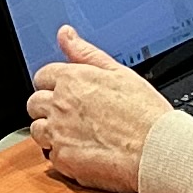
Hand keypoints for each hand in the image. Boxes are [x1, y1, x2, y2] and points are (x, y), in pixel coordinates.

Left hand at [27, 28, 170, 192]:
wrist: (158, 150)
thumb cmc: (145, 113)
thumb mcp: (118, 72)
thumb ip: (85, 52)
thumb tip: (65, 34)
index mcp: (72, 79)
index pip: (42, 77)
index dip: (54, 86)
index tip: (67, 95)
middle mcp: (60, 104)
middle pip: (34, 103)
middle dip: (48, 108)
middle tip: (72, 117)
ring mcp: (59, 132)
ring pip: (38, 130)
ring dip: (51, 133)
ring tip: (77, 136)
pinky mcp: (63, 159)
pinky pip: (51, 156)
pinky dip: (64, 156)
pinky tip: (84, 153)